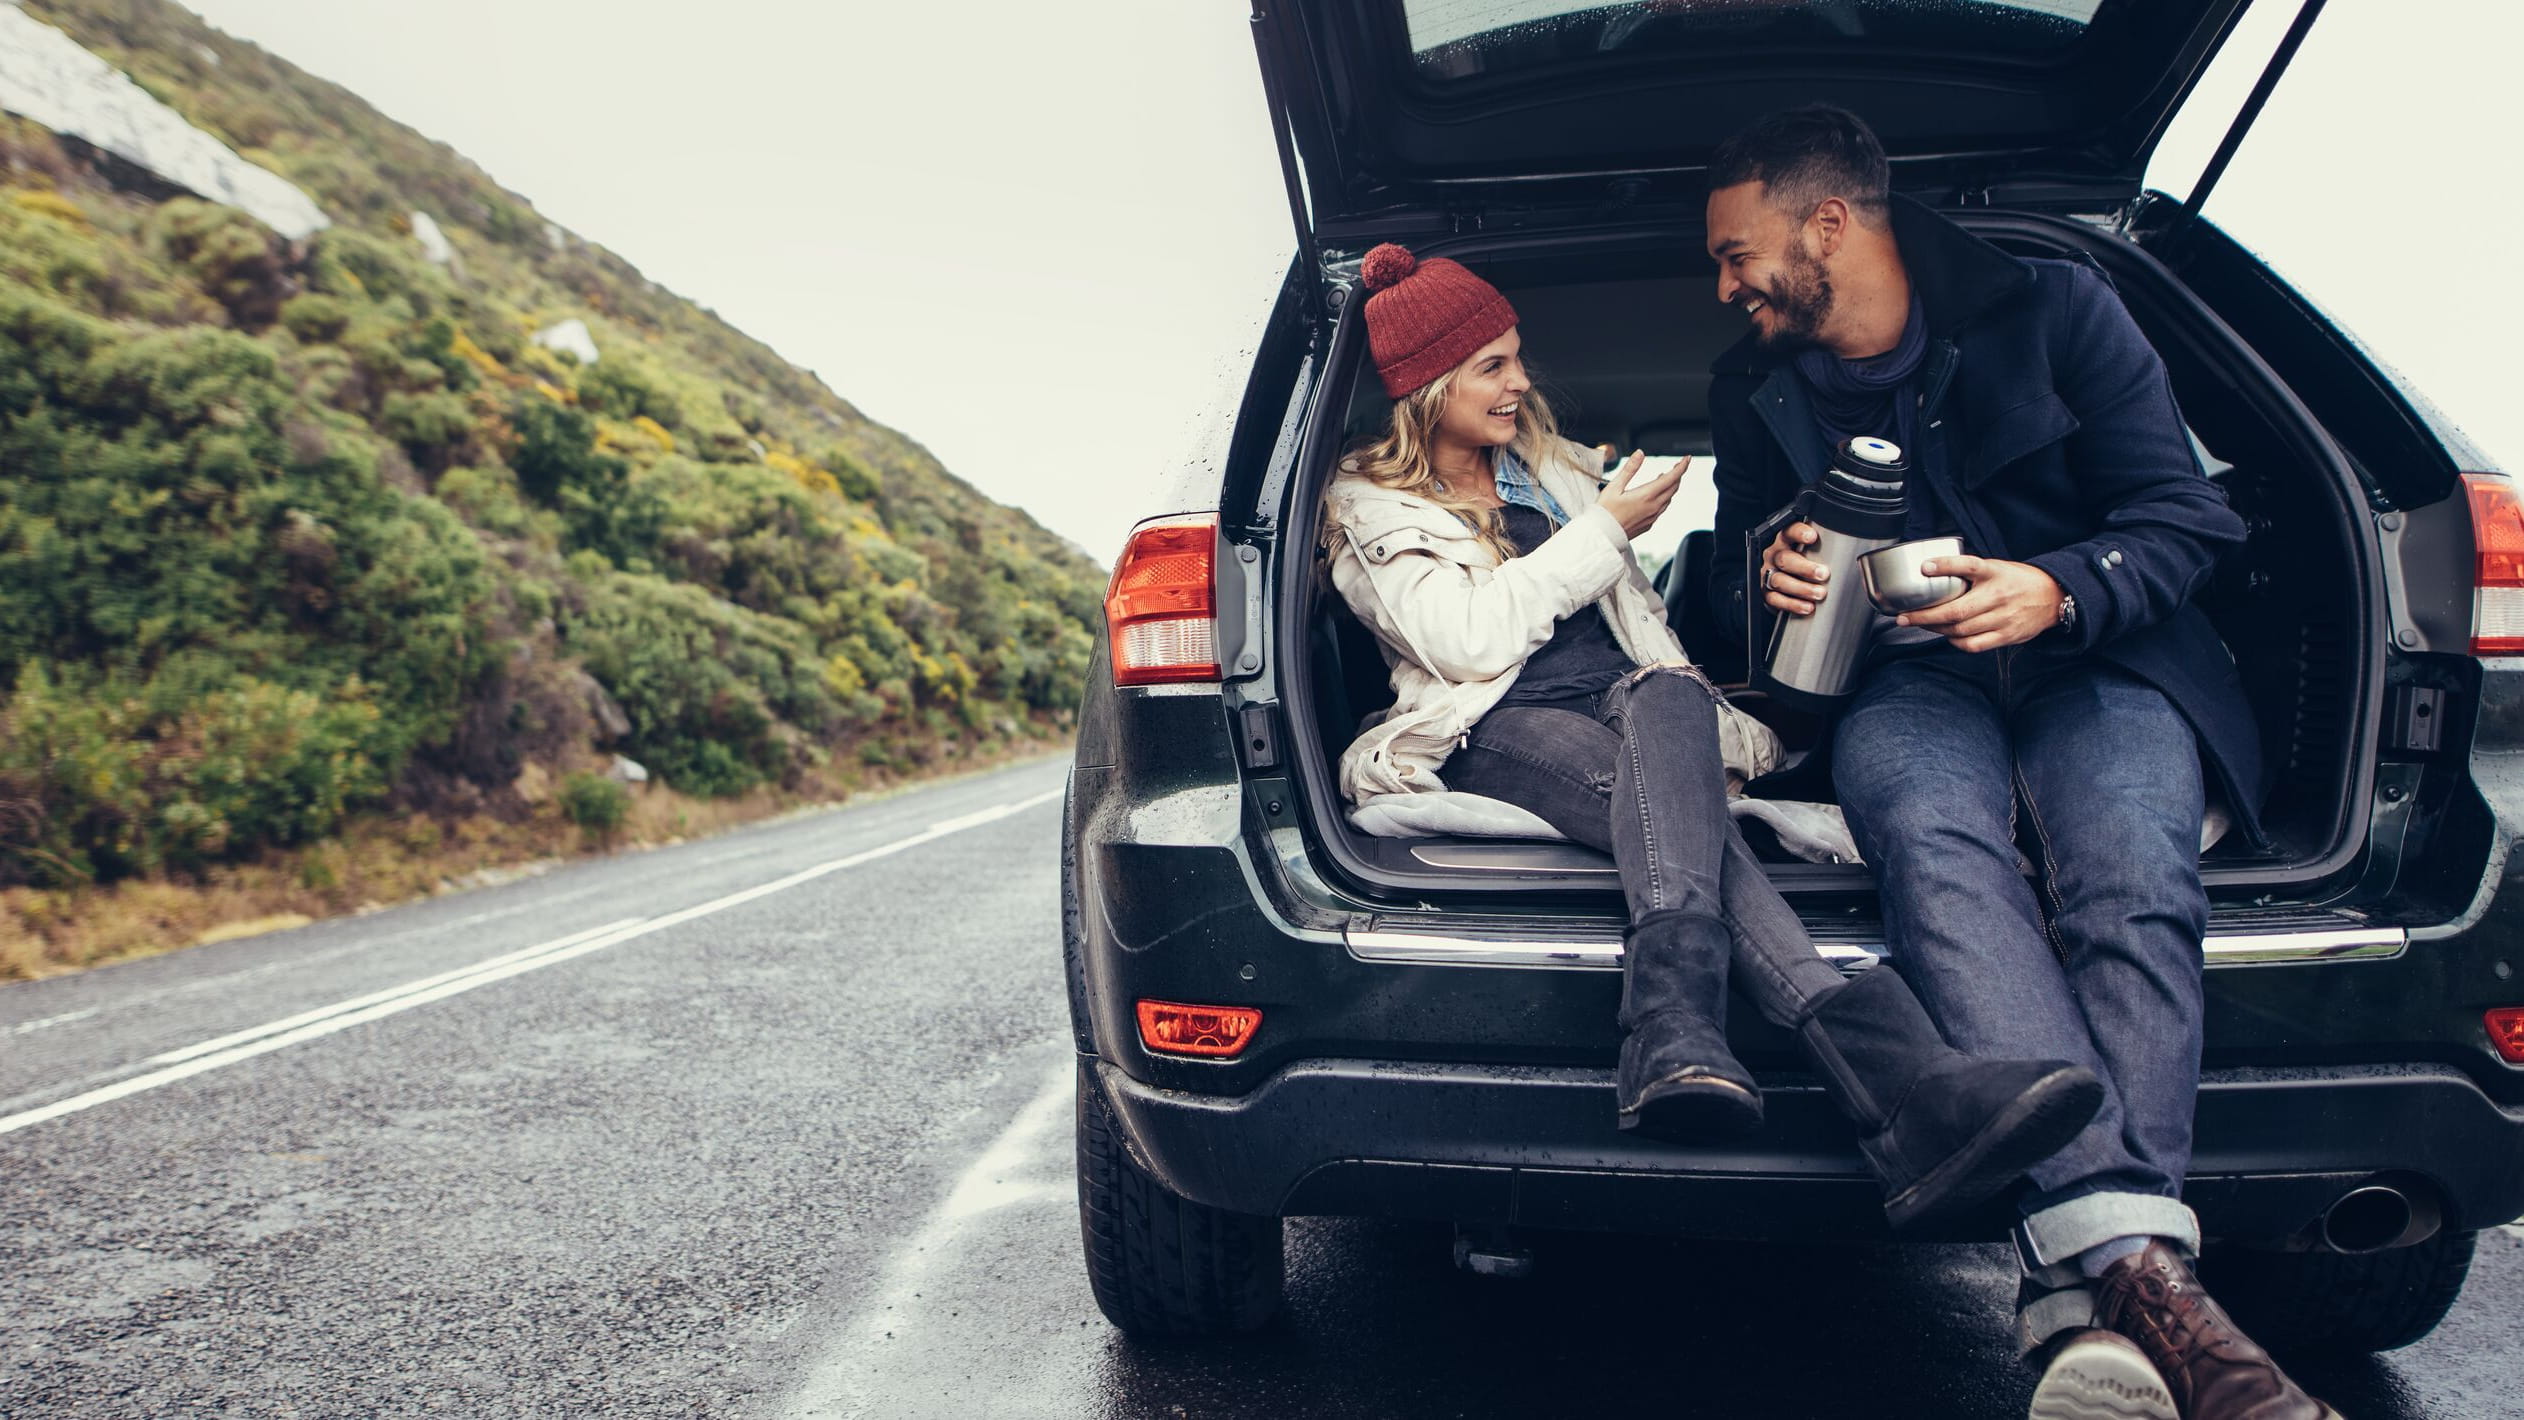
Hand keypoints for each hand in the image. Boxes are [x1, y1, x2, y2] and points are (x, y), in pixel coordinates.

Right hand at [1597, 450, 1689, 538]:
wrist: (1601, 535)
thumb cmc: (1604, 512)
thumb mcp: (1614, 486)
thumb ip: (1629, 469)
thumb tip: (1639, 454)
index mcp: (1646, 495)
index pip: (1671, 478)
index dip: (1681, 467)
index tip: (1687, 459)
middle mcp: (1653, 507)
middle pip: (1673, 488)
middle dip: (1677, 475)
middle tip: (1677, 466)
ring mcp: (1652, 517)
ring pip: (1669, 498)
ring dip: (1671, 487)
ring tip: (1666, 478)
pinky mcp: (1648, 524)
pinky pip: (1662, 509)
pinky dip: (1664, 498)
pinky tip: (1656, 496)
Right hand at [1760, 521, 1827, 616]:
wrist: (1783, 584)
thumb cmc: (1801, 563)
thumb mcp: (1809, 551)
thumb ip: (1822, 549)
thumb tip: (1849, 552)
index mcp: (1784, 541)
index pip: (1788, 532)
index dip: (1799, 533)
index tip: (1812, 537)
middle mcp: (1774, 556)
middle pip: (1784, 559)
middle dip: (1805, 568)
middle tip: (1823, 574)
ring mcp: (1768, 574)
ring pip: (1780, 580)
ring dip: (1801, 588)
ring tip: (1819, 593)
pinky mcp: (1765, 592)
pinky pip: (1775, 599)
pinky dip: (1792, 604)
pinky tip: (1807, 606)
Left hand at [1897, 555, 2064, 651]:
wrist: (2053, 596)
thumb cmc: (2017, 580)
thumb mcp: (1996, 566)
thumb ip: (1970, 572)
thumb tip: (1931, 573)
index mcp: (1994, 573)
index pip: (1969, 565)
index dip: (1946, 566)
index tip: (1925, 568)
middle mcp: (1998, 596)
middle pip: (1956, 610)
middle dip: (1924, 616)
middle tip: (1903, 617)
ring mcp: (2003, 618)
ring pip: (1960, 630)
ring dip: (1935, 629)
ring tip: (1921, 625)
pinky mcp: (2006, 636)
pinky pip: (1973, 645)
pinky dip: (1955, 642)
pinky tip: (1946, 635)